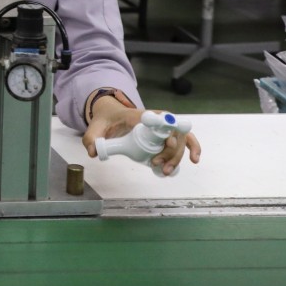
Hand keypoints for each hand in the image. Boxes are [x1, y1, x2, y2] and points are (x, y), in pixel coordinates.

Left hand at [82, 101, 200, 176]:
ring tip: (166, 171)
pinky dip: (193, 148)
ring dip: (177, 156)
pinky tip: (194, 161)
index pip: (159, 120)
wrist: (112, 114)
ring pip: (181, 139)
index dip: (167, 131)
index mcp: (142, 115)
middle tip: (156, 165)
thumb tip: (94, 152)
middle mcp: (157, 118)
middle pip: (173, 133)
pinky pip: (185, 139)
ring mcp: (165, 126)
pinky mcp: (168, 133)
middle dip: (170, 152)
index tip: (167, 144)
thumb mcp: (96, 127)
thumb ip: (91, 138)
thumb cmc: (107, 120)